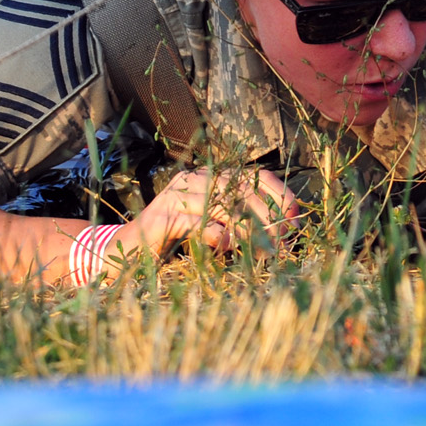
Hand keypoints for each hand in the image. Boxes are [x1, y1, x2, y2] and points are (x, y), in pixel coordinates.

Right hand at [115, 166, 297, 258]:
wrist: (129, 251)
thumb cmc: (176, 240)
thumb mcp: (214, 228)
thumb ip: (241, 226)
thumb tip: (282, 237)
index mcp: (209, 178)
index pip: (252, 175)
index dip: (278, 193)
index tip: (296, 216)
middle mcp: (193, 180)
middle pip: (240, 188)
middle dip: (266, 214)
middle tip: (282, 240)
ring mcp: (174, 196)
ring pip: (220, 202)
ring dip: (247, 228)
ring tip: (263, 248)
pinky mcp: (161, 217)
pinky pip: (196, 222)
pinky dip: (216, 235)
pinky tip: (226, 248)